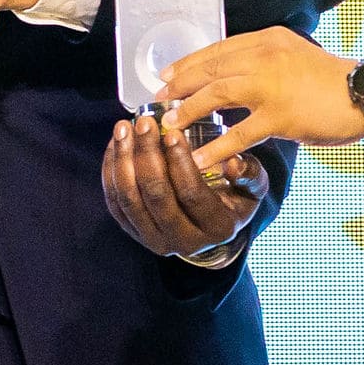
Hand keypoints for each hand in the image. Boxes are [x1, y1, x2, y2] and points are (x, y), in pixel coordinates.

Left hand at [103, 108, 267, 258]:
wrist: (209, 227)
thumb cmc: (232, 199)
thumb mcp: (252, 188)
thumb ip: (249, 173)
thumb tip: (233, 162)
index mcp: (216, 228)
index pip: (192, 194)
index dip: (180, 162)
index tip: (172, 131)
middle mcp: (184, 240)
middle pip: (156, 196)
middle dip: (147, 155)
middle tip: (145, 123)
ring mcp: (155, 239)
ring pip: (129, 199)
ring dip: (123, 160)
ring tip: (124, 129)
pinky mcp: (133, 232)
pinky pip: (114, 202)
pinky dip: (111, 171)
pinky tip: (115, 145)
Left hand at [156, 28, 363, 170]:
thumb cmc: (331, 81)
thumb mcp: (294, 55)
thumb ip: (265, 60)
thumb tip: (231, 72)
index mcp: (268, 40)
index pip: (218, 49)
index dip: (189, 63)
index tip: (167, 75)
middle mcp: (266, 56)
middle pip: (211, 68)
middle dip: (180, 85)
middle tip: (159, 100)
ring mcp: (272, 86)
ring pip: (217, 94)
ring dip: (189, 109)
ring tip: (170, 124)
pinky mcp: (281, 116)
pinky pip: (239, 133)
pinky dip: (215, 146)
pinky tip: (199, 157)